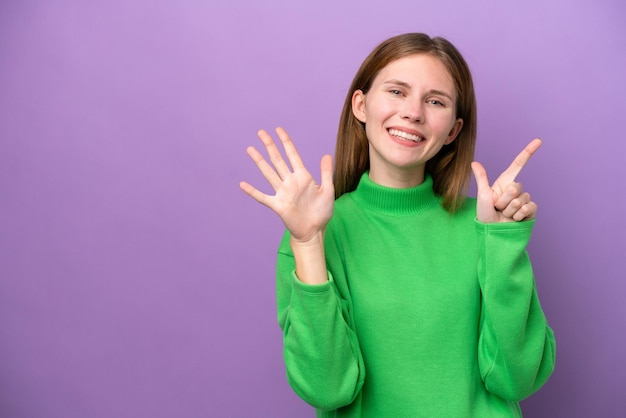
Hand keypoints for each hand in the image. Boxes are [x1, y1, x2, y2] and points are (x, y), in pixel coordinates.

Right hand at [239, 127, 334, 241]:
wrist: (315, 231)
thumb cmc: (322, 212)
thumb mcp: (328, 190)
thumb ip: (326, 173)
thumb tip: (327, 154)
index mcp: (303, 177)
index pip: (293, 155)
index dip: (286, 142)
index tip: (278, 129)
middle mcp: (290, 182)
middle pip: (278, 160)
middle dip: (270, 145)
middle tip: (261, 132)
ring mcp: (282, 193)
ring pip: (269, 173)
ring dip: (259, 161)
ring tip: (250, 149)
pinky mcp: (278, 205)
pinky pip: (263, 197)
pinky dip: (253, 191)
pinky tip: (242, 184)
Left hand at [471, 139, 541, 222]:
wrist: (492, 232)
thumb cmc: (485, 214)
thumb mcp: (483, 195)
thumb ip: (482, 178)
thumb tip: (474, 162)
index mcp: (504, 183)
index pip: (518, 165)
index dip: (528, 152)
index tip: (539, 141)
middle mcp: (515, 190)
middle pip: (516, 187)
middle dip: (504, 200)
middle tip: (497, 207)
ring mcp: (523, 200)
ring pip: (521, 199)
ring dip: (510, 209)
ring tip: (504, 215)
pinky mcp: (530, 211)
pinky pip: (529, 207)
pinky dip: (519, 214)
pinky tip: (514, 219)